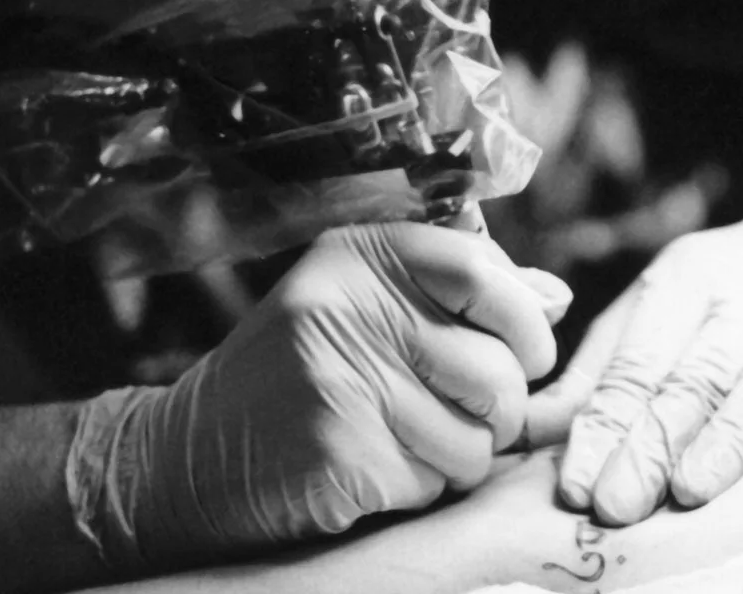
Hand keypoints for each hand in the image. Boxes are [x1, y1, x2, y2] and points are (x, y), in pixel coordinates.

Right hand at [66, 218, 571, 571]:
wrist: (186, 458)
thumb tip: (556, 298)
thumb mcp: (368, 307)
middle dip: (498, 408)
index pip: (485, 274)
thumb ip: (461, 296)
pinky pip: (437, 482)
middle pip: (497, 367)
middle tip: (456, 412)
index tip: (525, 352)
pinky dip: (423, 488)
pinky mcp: (339, 455)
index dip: (525, 323)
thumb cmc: (299, 376)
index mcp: (359, 255)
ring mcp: (339, 382)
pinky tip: (375, 470)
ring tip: (405, 440)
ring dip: (460, 455)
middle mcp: (345, 307)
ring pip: (477, 435)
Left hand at [524, 197, 742, 525]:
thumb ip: (605, 370)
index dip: (605, 425)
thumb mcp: (668, 306)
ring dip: (731, 431)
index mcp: (686, 277)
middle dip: (654, 442)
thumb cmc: (740, 290)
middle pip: (696, 373)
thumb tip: (528, 429)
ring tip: (693, 488)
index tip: (577, 485)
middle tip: (618, 504)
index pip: (637, 360)